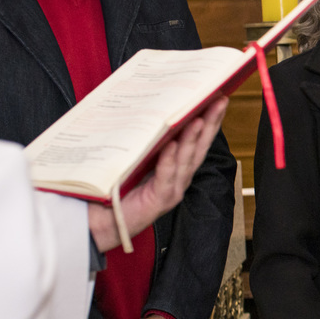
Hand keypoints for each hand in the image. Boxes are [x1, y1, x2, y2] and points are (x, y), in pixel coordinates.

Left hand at [87, 97, 228, 251]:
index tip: (218, 97)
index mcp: (177, 167)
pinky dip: (168, 161)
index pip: (198, 140)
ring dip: (193, 139)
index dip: (211, 120)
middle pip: (199, 147)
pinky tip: (171, 146)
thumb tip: (150, 107)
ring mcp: (171, 190)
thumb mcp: (136, 157)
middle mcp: (179, 178)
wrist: (100, 221)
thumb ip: (148, 139)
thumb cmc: (116, 187)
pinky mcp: (157, 201)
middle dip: (211, 123)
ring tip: (199, 119)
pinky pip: (165, 178)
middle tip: (219, 101)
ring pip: (186, 161)